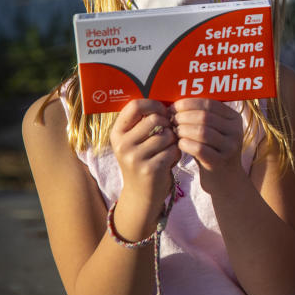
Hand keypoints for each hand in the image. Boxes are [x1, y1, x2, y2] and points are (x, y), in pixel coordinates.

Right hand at [109, 98, 179, 231]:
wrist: (141, 195)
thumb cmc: (143, 160)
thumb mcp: (134, 140)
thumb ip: (143, 121)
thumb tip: (166, 99)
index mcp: (117, 133)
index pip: (135, 105)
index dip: (154, 104)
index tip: (163, 111)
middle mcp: (122, 144)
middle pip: (155, 119)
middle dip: (168, 125)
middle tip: (167, 135)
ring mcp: (134, 157)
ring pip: (167, 134)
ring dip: (174, 141)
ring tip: (167, 150)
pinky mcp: (150, 169)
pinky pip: (173, 150)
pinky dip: (176, 154)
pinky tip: (169, 161)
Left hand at [171, 98, 245, 190]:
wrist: (225, 179)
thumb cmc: (212, 149)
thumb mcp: (212, 130)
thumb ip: (200, 116)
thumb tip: (174, 101)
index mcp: (234, 117)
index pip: (209, 103)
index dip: (188, 103)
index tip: (173, 107)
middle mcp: (236, 130)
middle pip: (204, 117)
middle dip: (183, 116)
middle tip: (170, 120)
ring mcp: (230, 146)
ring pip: (202, 132)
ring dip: (183, 130)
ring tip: (174, 131)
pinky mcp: (221, 162)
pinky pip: (199, 149)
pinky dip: (185, 144)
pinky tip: (179, 144)